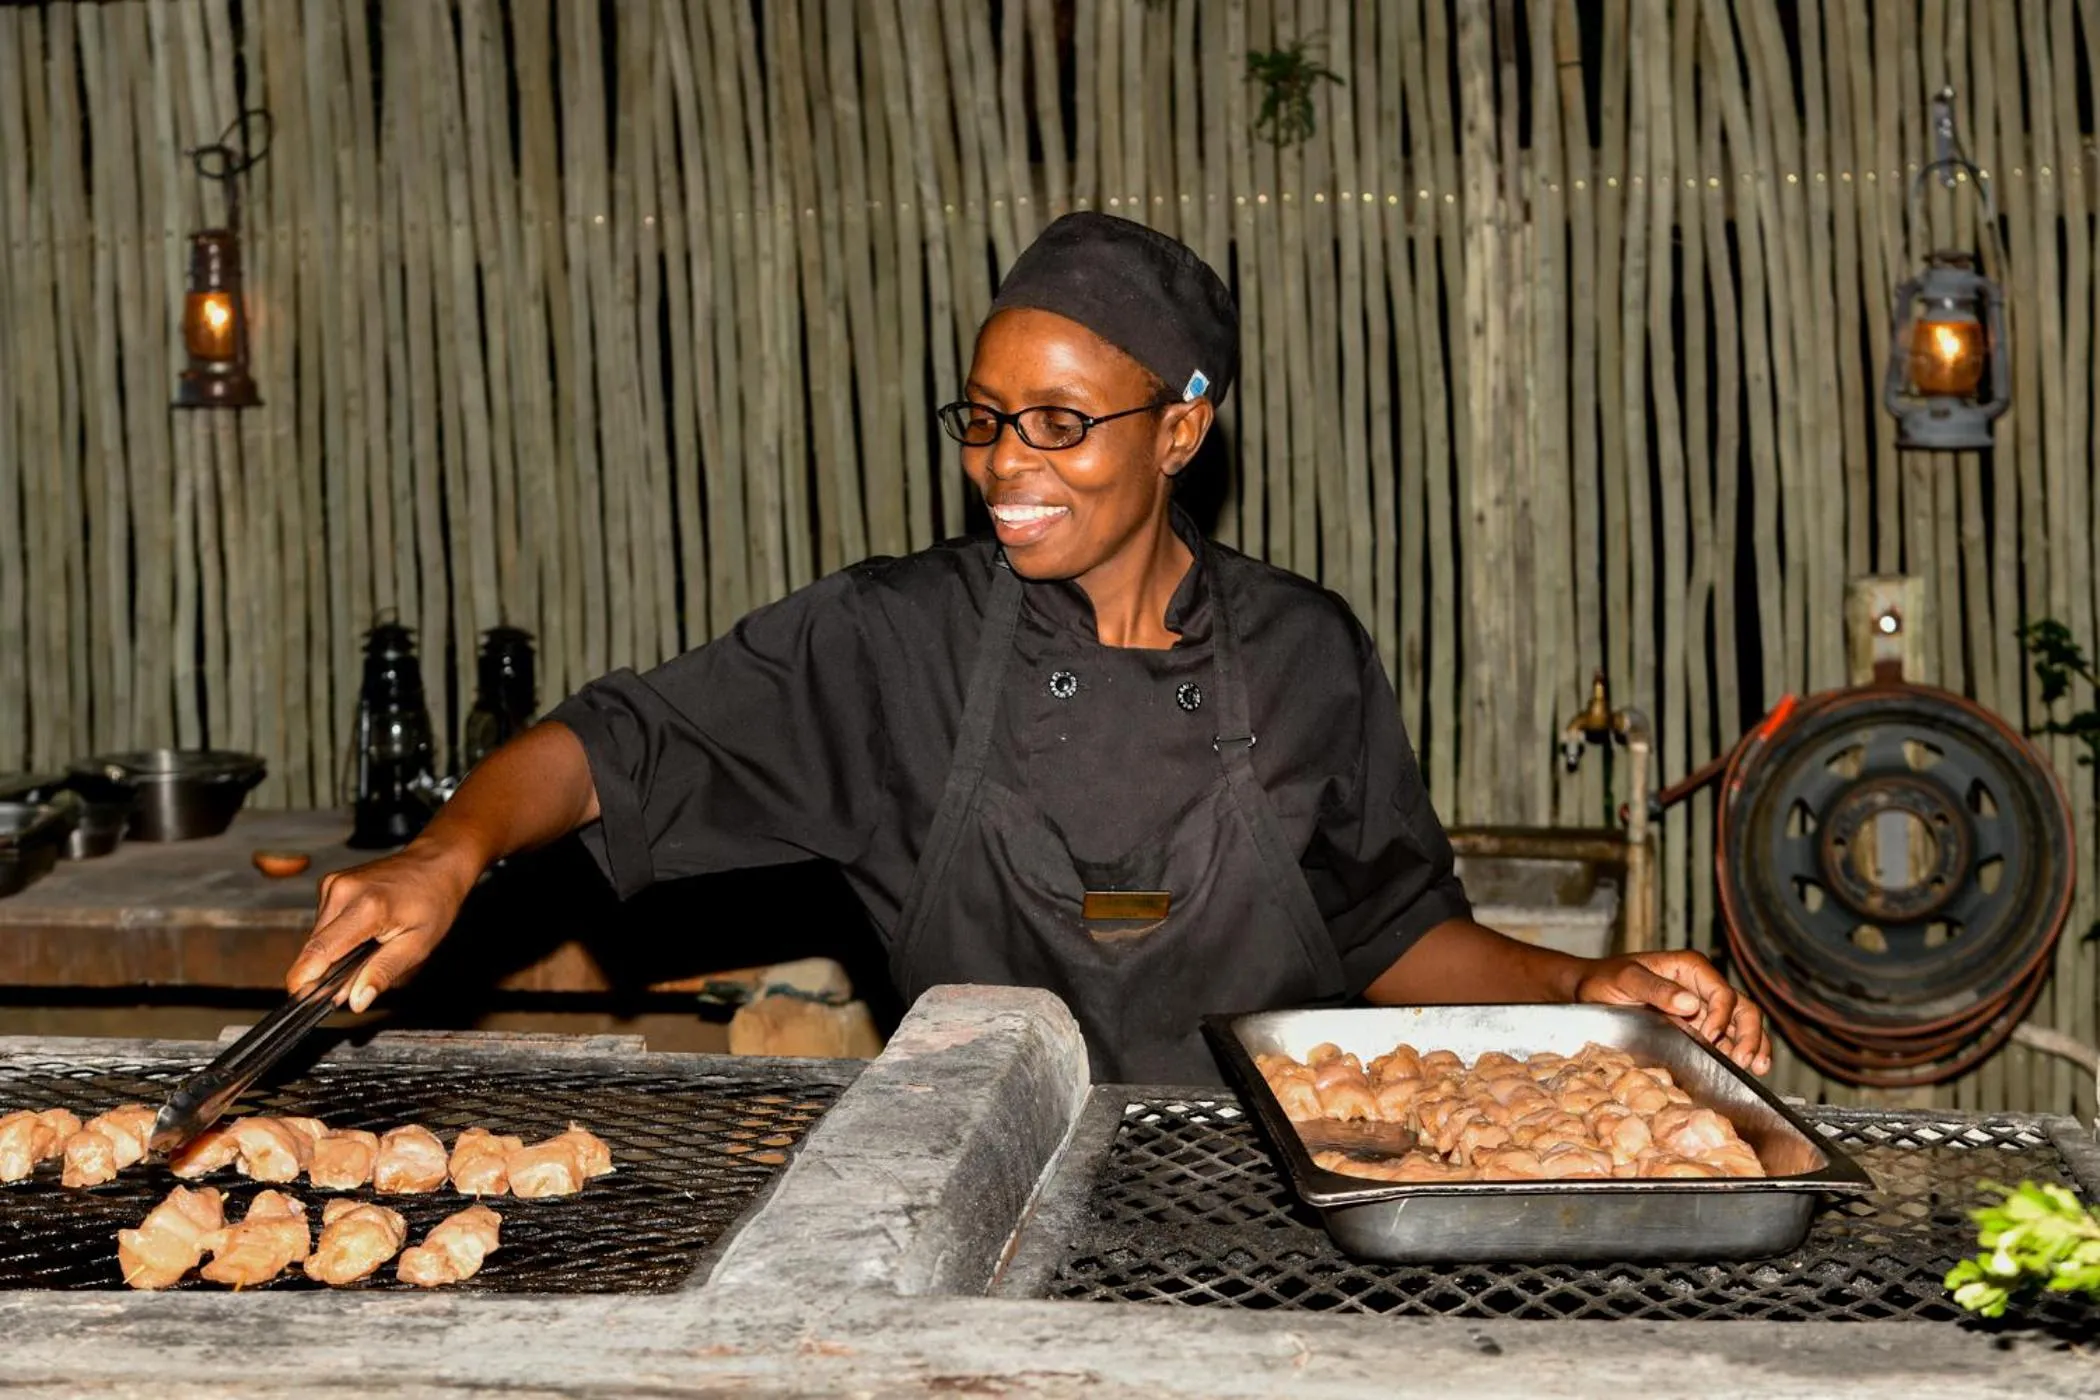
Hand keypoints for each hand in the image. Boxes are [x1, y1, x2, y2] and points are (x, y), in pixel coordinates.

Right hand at [285, 839, 481, 1011]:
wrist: (437, 863)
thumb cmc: (434, 900)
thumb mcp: (417, 945)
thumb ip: (383, 972)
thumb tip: (357, 1001)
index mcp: (366, 907)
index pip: (319, 951)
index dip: (304, 980)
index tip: (301, 999)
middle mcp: (343, 891)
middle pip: (315, 947)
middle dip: (327, 970)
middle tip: (356, 977)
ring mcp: (334, 883)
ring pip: (317, 936)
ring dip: (334, 951)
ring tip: (369, 944)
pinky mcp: (331, 882)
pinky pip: (324, 922)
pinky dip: (337, 934)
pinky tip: (363, 930)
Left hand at [1572, 949, 1771, 1074]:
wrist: (1589, 991)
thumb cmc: (1604, 980)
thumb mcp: (1625, 979)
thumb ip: (1656, 989)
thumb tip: (1691, 1004)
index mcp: (1691, 968)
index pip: (1722, 993)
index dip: (1721, 1017)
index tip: (1707, 1038)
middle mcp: (1702, 986)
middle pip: (1742, 1008)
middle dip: (1748, 1035)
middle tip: (1743, 1062)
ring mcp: (1703, 1007)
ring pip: (1741, 1024)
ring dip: (1752, 1045)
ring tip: (1755, 1068)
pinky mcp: (1698, 1026)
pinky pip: (1728, 1038)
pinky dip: (1740, 1051)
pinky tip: (1747, 1068)